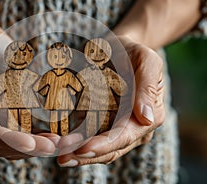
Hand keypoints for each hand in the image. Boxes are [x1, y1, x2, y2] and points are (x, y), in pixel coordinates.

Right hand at [0, 31, 56, 158]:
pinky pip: (23, 137)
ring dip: (35, 148)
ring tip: (58, 144)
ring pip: (13, 146)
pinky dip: (37, 140)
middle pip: (1, 144)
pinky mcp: (9, 121)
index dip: (8, 140)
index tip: (30, 144)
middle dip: (27, 148)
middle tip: (53, 146)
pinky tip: (55, 138)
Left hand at [57, 36, 163, 165]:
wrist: (120, 49)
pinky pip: (90, 137)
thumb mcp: (146, 61)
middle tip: (62, 157)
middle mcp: (134, 127)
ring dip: (79, 154)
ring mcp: (118, 127)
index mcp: (148, 116)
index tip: (82, 148)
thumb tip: (147, 118)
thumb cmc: (133, 52)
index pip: (125, 136)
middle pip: (111, 149)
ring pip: (100, 148)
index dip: (104, 145)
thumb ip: (147, 87)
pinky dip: (77, 143)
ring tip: (58, 154)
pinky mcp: (104, 123)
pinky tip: (60, 144)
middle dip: (86, 155)